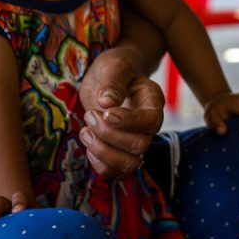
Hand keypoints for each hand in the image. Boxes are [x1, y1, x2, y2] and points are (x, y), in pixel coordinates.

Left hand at [78, 46, 164, 178]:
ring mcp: (135, 141)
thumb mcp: (115, 66)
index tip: (107, 111)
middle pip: (140, 146)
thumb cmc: (116, 68)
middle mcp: (148, 126)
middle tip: (90, 115)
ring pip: (129, 164)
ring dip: (102, 152)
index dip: (129, 122)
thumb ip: (113, 82)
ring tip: (86, 130)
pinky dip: (98, 163)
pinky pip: (115, 172)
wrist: (111, 78)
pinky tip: (88, 141)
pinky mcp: (120, 152)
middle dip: (108, 134)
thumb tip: (107, 102)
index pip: (151, 121)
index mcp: (153, 103)